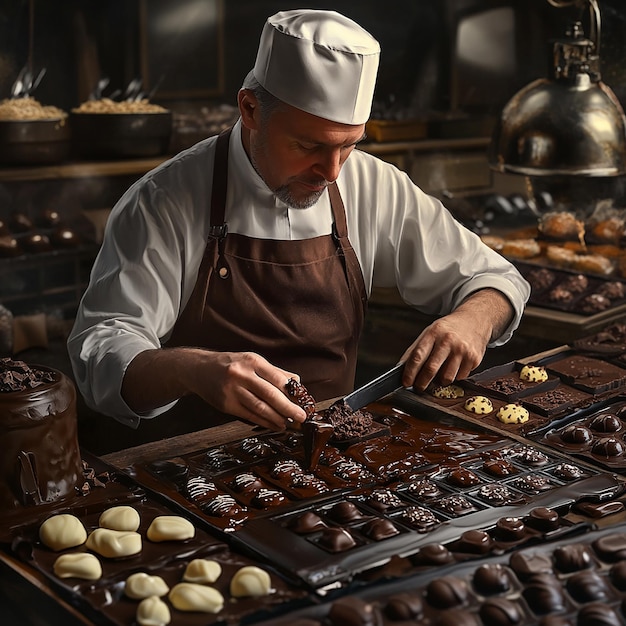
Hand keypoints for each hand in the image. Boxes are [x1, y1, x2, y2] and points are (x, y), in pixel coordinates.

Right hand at [122, 348, 306, 429]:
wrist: (199, 369)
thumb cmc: (230, 364)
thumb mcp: (251, 360)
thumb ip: (274, 371)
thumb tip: (297, 383)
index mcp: (252, 361)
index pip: (277, 378)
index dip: (292, 392)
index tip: (303, 401)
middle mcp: (242, 375)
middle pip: (270, 394)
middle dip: (288, 407)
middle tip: (301, 417)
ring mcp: (232, 390)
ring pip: (259, 407)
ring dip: (277, 418)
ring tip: (288, 424)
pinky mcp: (226, 404)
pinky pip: (249, 416)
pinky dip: (264, 422)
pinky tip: (274, 425)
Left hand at [399, 289, 513, 390]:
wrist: (474, 320)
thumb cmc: (448, 329)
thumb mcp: (429, 333)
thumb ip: (415, 350)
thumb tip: (401, 368)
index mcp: (433, 333)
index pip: (418, 356)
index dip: (410, 372)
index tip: (406, 382)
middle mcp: (448, 341)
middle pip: (431, 369)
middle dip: (422, 383)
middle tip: (418, 387)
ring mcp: (462, 350)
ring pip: (446, 377)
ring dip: (440, 381)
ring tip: (439, 374)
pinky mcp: (474, 359)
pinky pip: (460, 377)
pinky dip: (454, 376)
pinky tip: (455, 366)